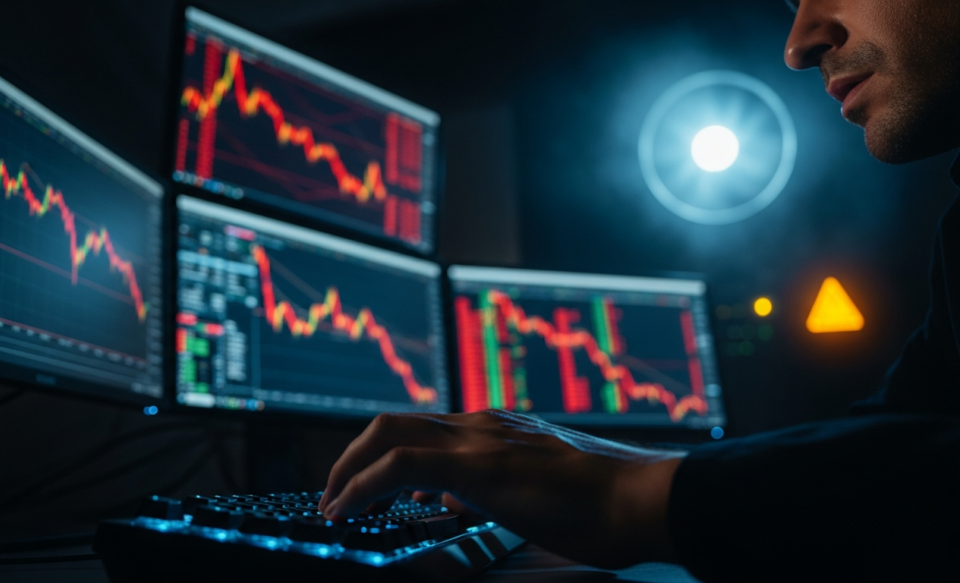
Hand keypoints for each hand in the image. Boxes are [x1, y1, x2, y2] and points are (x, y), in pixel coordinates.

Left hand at [319, 409, 685, 568]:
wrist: (639, 499)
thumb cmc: (600, 505)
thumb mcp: (531, 494)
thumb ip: (488, 489)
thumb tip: (453, 499)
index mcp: (492, 431)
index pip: (420, 431)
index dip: (379, 456)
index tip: (362, 489)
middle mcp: (480, 425)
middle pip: (392, 422)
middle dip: (349, 457)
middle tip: (333, 494)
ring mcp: (479, 439)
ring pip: (388, 433)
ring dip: (347, 468)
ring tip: (331, 505)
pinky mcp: (478, 465)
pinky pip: (399, 464)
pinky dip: (362, 485)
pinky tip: (346, 510)